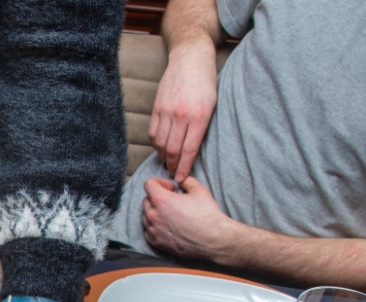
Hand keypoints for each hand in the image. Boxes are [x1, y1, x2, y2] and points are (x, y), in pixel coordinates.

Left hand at [142, 176, 237, 261]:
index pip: (149, 184)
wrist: (213, 239)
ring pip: (145, 216)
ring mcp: (153, 230)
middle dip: (157, 197)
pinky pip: (148, 231)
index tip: (170, 188)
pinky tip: (168, 225)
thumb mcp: (199, 190)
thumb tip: (181, 181)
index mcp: (161, 200)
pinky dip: (155, 226)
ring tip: (170, 213)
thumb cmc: (207, 216)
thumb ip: (186, 181)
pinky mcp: (156, 242)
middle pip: (146, 200)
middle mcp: (153, 215)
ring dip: (155, 211)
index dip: (160, 182)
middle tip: (172, 200)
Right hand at [149, 40, 217, 181]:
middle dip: (173, 165)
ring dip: (163, 156)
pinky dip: (156, 144)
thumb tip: (192, 149)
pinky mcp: (157, 107)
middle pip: (173, 150)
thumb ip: (202, 126)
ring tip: (168, 161)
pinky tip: (161, 147)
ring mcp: (167, 111)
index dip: (184, 167)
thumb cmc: (206, 82)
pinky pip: (153, 132)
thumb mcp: (212, 105)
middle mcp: (181, 115)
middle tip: (174, 173)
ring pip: (161, 143)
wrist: (190, 58)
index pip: (188, 150)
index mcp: (199, 116)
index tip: (181, 178)